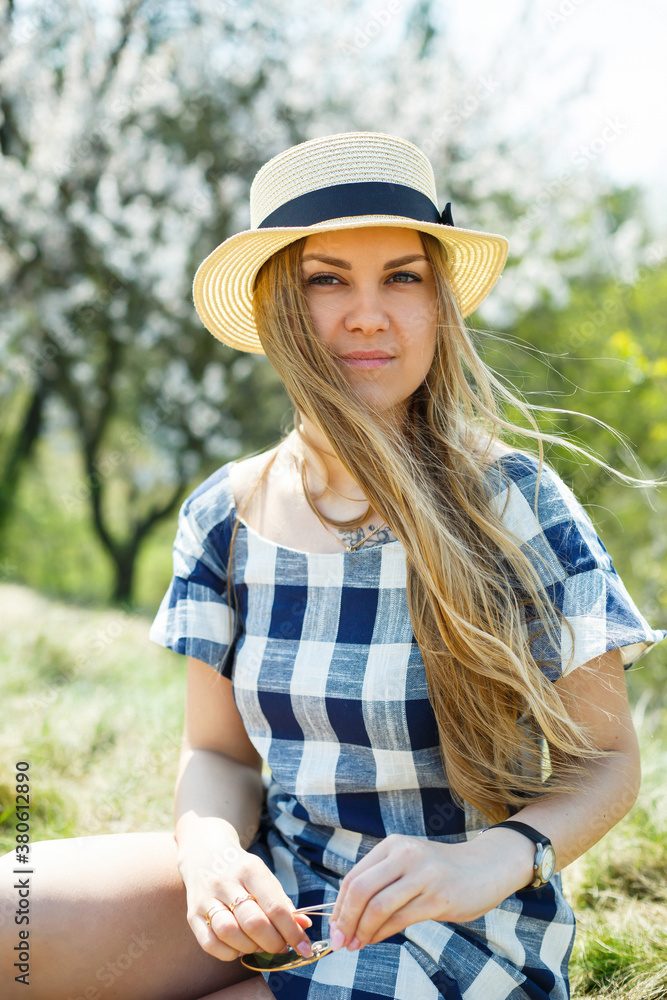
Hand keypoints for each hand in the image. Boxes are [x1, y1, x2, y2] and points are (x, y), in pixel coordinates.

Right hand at [181, 841, 312, 962]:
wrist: (204, 854)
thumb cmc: (241, 871)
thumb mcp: (264, 877)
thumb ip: (283, 903)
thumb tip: (304, 927)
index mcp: (250, 869)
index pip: (275, 906)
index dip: (292, 932)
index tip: (304, 947)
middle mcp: (226, 882)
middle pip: (253, 922)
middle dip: (273, 943)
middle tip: (281, 947)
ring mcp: (206, 898)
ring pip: (230, 933)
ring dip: (251, 948)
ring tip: (260, 945)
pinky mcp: (192, 914)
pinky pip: (210, 943)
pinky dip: (229, 952)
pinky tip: (239, 947)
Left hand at [329, 831, 533, 950]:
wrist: (486, 867)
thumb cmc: (441, 871)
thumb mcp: (408, 864)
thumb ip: (382, 881)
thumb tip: (348, 915)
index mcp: (393, 845)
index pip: (354, 877)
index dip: (340, 906)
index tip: (335, 927)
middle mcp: (406, 855)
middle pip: (361, 890)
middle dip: (345, 920)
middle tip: (341, 941)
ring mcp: (423, 875)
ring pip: (378, 906)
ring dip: (362, 931)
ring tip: (356, 944)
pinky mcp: (439, 898)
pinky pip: (400, 919)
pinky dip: (382, 934)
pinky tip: (375, 940)